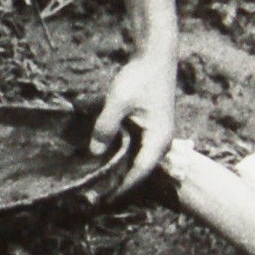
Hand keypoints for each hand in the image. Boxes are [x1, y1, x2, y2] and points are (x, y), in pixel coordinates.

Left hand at [95, 49, 177, 195]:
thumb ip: (106, 127)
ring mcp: (155, 133)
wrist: (155, 55)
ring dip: (118, 166)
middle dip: (118, 179)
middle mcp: (160, 140)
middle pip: (138, 167)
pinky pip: (134, 145)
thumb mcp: (119, 102)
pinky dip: (120, 151)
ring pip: (135, 156)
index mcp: (158, 140)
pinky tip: (103, 153)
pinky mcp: (149, 124)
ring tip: (97, 177)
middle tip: (96, 192)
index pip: (139, 172)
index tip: (104, 199)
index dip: (122, 186)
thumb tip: (94, 153)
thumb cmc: (140, 78)